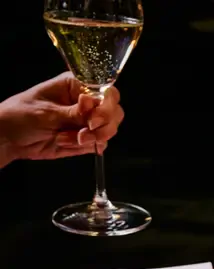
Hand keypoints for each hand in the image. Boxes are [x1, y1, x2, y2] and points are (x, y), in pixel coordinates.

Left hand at [0, 73, 123, 167]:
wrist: (9, 138)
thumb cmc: (21, 115)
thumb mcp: (46, 112)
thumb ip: (73, 112)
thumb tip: (92, 103)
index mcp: (76, 86)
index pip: (107, 92)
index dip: (106, 107)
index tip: (91, 121)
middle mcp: (87, 102)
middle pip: (114, 113)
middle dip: (103, 127)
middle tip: (83, 134)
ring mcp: (88, 122)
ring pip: (109, 131)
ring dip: (92, 139)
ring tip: (67, 140)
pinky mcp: (86, 139)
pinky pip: (100, 145)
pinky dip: (87, 148)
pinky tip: (67, 144)